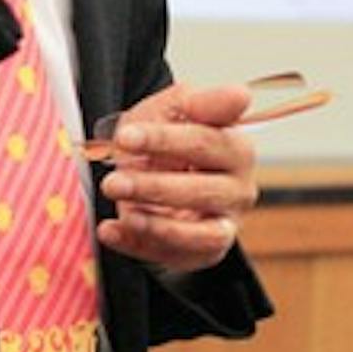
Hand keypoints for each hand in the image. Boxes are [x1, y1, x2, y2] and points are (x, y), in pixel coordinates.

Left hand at [95, 82, 257, 272]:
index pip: (206, 142)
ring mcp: (225, 224)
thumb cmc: (167, 138)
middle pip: (202, 189)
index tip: (125, 137)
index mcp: (237, 147)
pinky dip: (139, 245)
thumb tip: (241, 96)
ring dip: (156, 225)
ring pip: (200, 232)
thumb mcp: (175, 109)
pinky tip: (111, 231)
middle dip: (153, 187)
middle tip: (111, 183)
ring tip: (123, 214)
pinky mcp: (205, 252)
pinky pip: (174, 255)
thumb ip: (205, 101)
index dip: (165, 140)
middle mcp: (239, 188)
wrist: (154, 172)